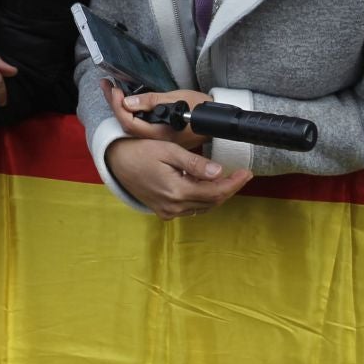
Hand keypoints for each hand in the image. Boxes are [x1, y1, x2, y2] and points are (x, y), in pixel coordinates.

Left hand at [104, 80, 213, 151]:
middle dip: (114, 103)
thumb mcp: (177, 98)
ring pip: (132, 124)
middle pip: (127, 124)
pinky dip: (129, 111)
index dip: (118, 106)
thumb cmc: (200, 107)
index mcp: (160, 134)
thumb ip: (152, 101)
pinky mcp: (159, 134)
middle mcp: (156, 140)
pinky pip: (139, 125)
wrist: (216, 118)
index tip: (114, 90)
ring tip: (112, 90)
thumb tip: (128, 101)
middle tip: (106, 86)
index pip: (130, 123)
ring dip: (120, 106)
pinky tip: (125, 101)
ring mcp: (157, 139)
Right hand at [105, 137, 251, 219]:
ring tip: (227, 178)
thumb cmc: (140, 151)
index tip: (247, 173)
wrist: (116, 162)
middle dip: (229, 188)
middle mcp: (174, 206)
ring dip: (217, 194)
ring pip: (203, 206)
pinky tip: (205, 185)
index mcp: (176, 191)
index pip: (216, 192)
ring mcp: (168, 211)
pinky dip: (202, 198)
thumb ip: (195, 163)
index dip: (234, 183)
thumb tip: (218, 172)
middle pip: (212, 201)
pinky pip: (190, 208)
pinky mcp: (164, 211)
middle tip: (242, 174)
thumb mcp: (169, 151)